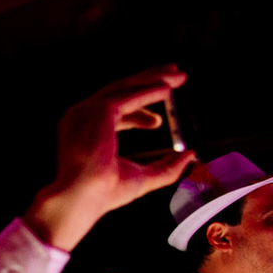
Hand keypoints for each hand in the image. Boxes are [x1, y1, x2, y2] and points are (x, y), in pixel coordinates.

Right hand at [23, 64, 195, 251]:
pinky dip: (150, 90)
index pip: (113, 113)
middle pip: (119, 91)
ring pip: (125, 87)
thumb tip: (190, 156)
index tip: (159, 120)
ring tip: (178, 75)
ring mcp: (87, 112)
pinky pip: (129, 95)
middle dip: (149, 81)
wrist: (82, 197)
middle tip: (174, 76)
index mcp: (83, 132)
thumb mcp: (141, 178)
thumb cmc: (102, 193)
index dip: (139, 112)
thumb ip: (165, 167)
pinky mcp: (99, 110)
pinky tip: (168, 88)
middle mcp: (81, 118)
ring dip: (153, 79)